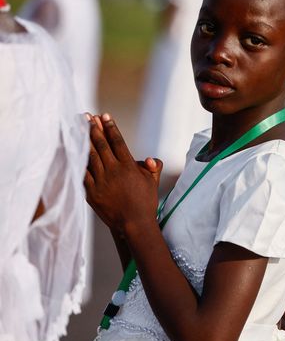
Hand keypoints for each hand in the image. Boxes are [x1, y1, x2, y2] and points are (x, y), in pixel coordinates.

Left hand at [84, 113, 158, 234]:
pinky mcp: (92, 192)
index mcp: (128, 167)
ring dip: (85, 140)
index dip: (111, 128)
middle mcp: (114, 171)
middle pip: (101, 145)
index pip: (118, 142)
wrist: (133, 224)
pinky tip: (74, 151)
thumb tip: (150, 159)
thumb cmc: (145, 202)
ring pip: (90, 156)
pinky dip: (78, 160)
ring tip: (79, 128)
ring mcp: (101, 181)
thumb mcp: (153, 182)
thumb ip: (154, 167)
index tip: (104, 116)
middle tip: (87, 116)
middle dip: (94, 129)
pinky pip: (82, 173)